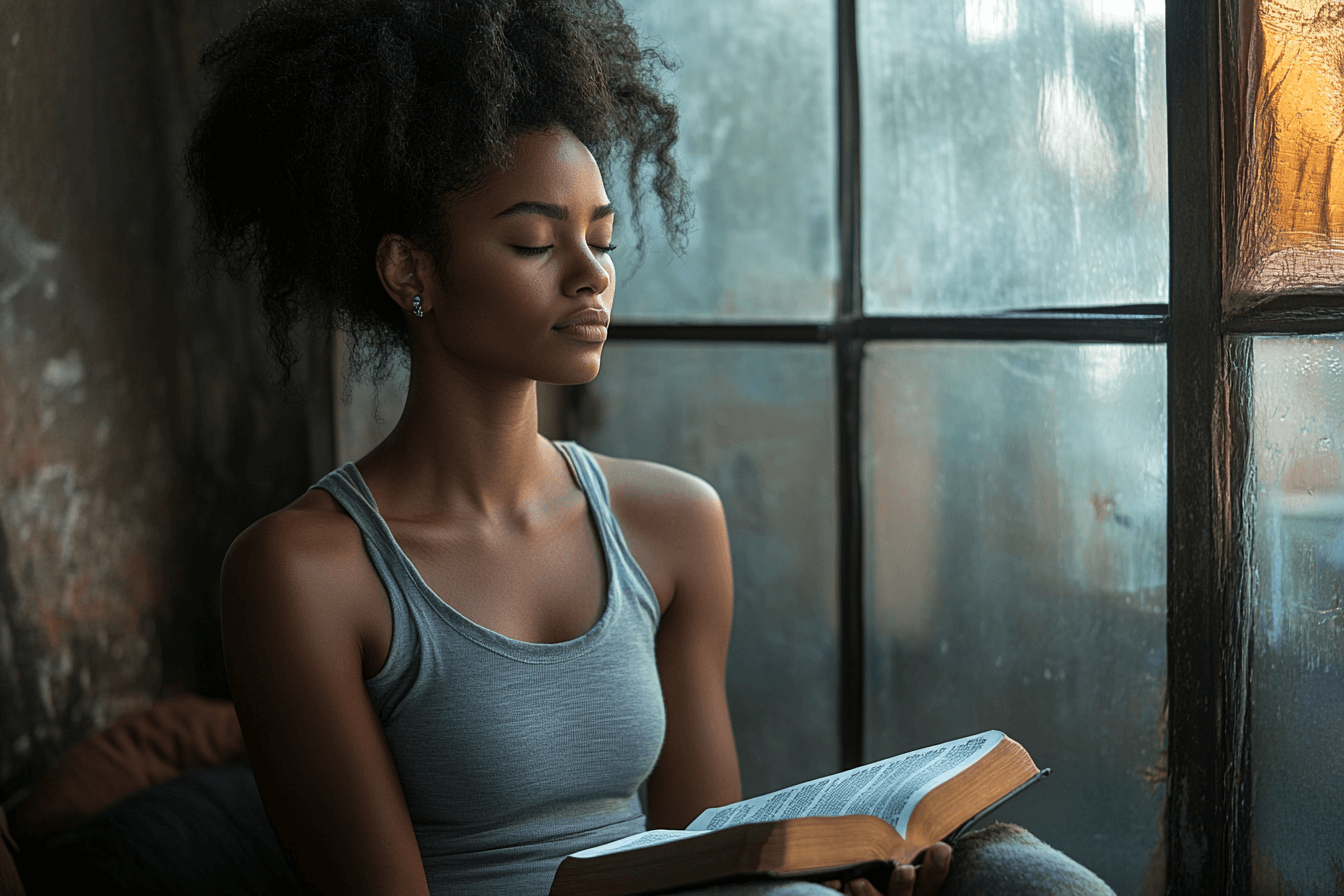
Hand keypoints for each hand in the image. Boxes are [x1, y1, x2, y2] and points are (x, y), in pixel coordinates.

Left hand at [821, 842, 951, 895]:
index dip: (938, 867)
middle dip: (905, 885)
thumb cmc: (878, 858)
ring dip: (870, 895)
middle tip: (904, 870)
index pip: (931, 880)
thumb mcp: (893, 848)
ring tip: (857, 881)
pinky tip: (833, 882)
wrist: (851, 879)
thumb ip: (899, 840)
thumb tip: (911, 801)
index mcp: (915, 886)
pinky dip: (836, 893)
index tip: (942, 847)